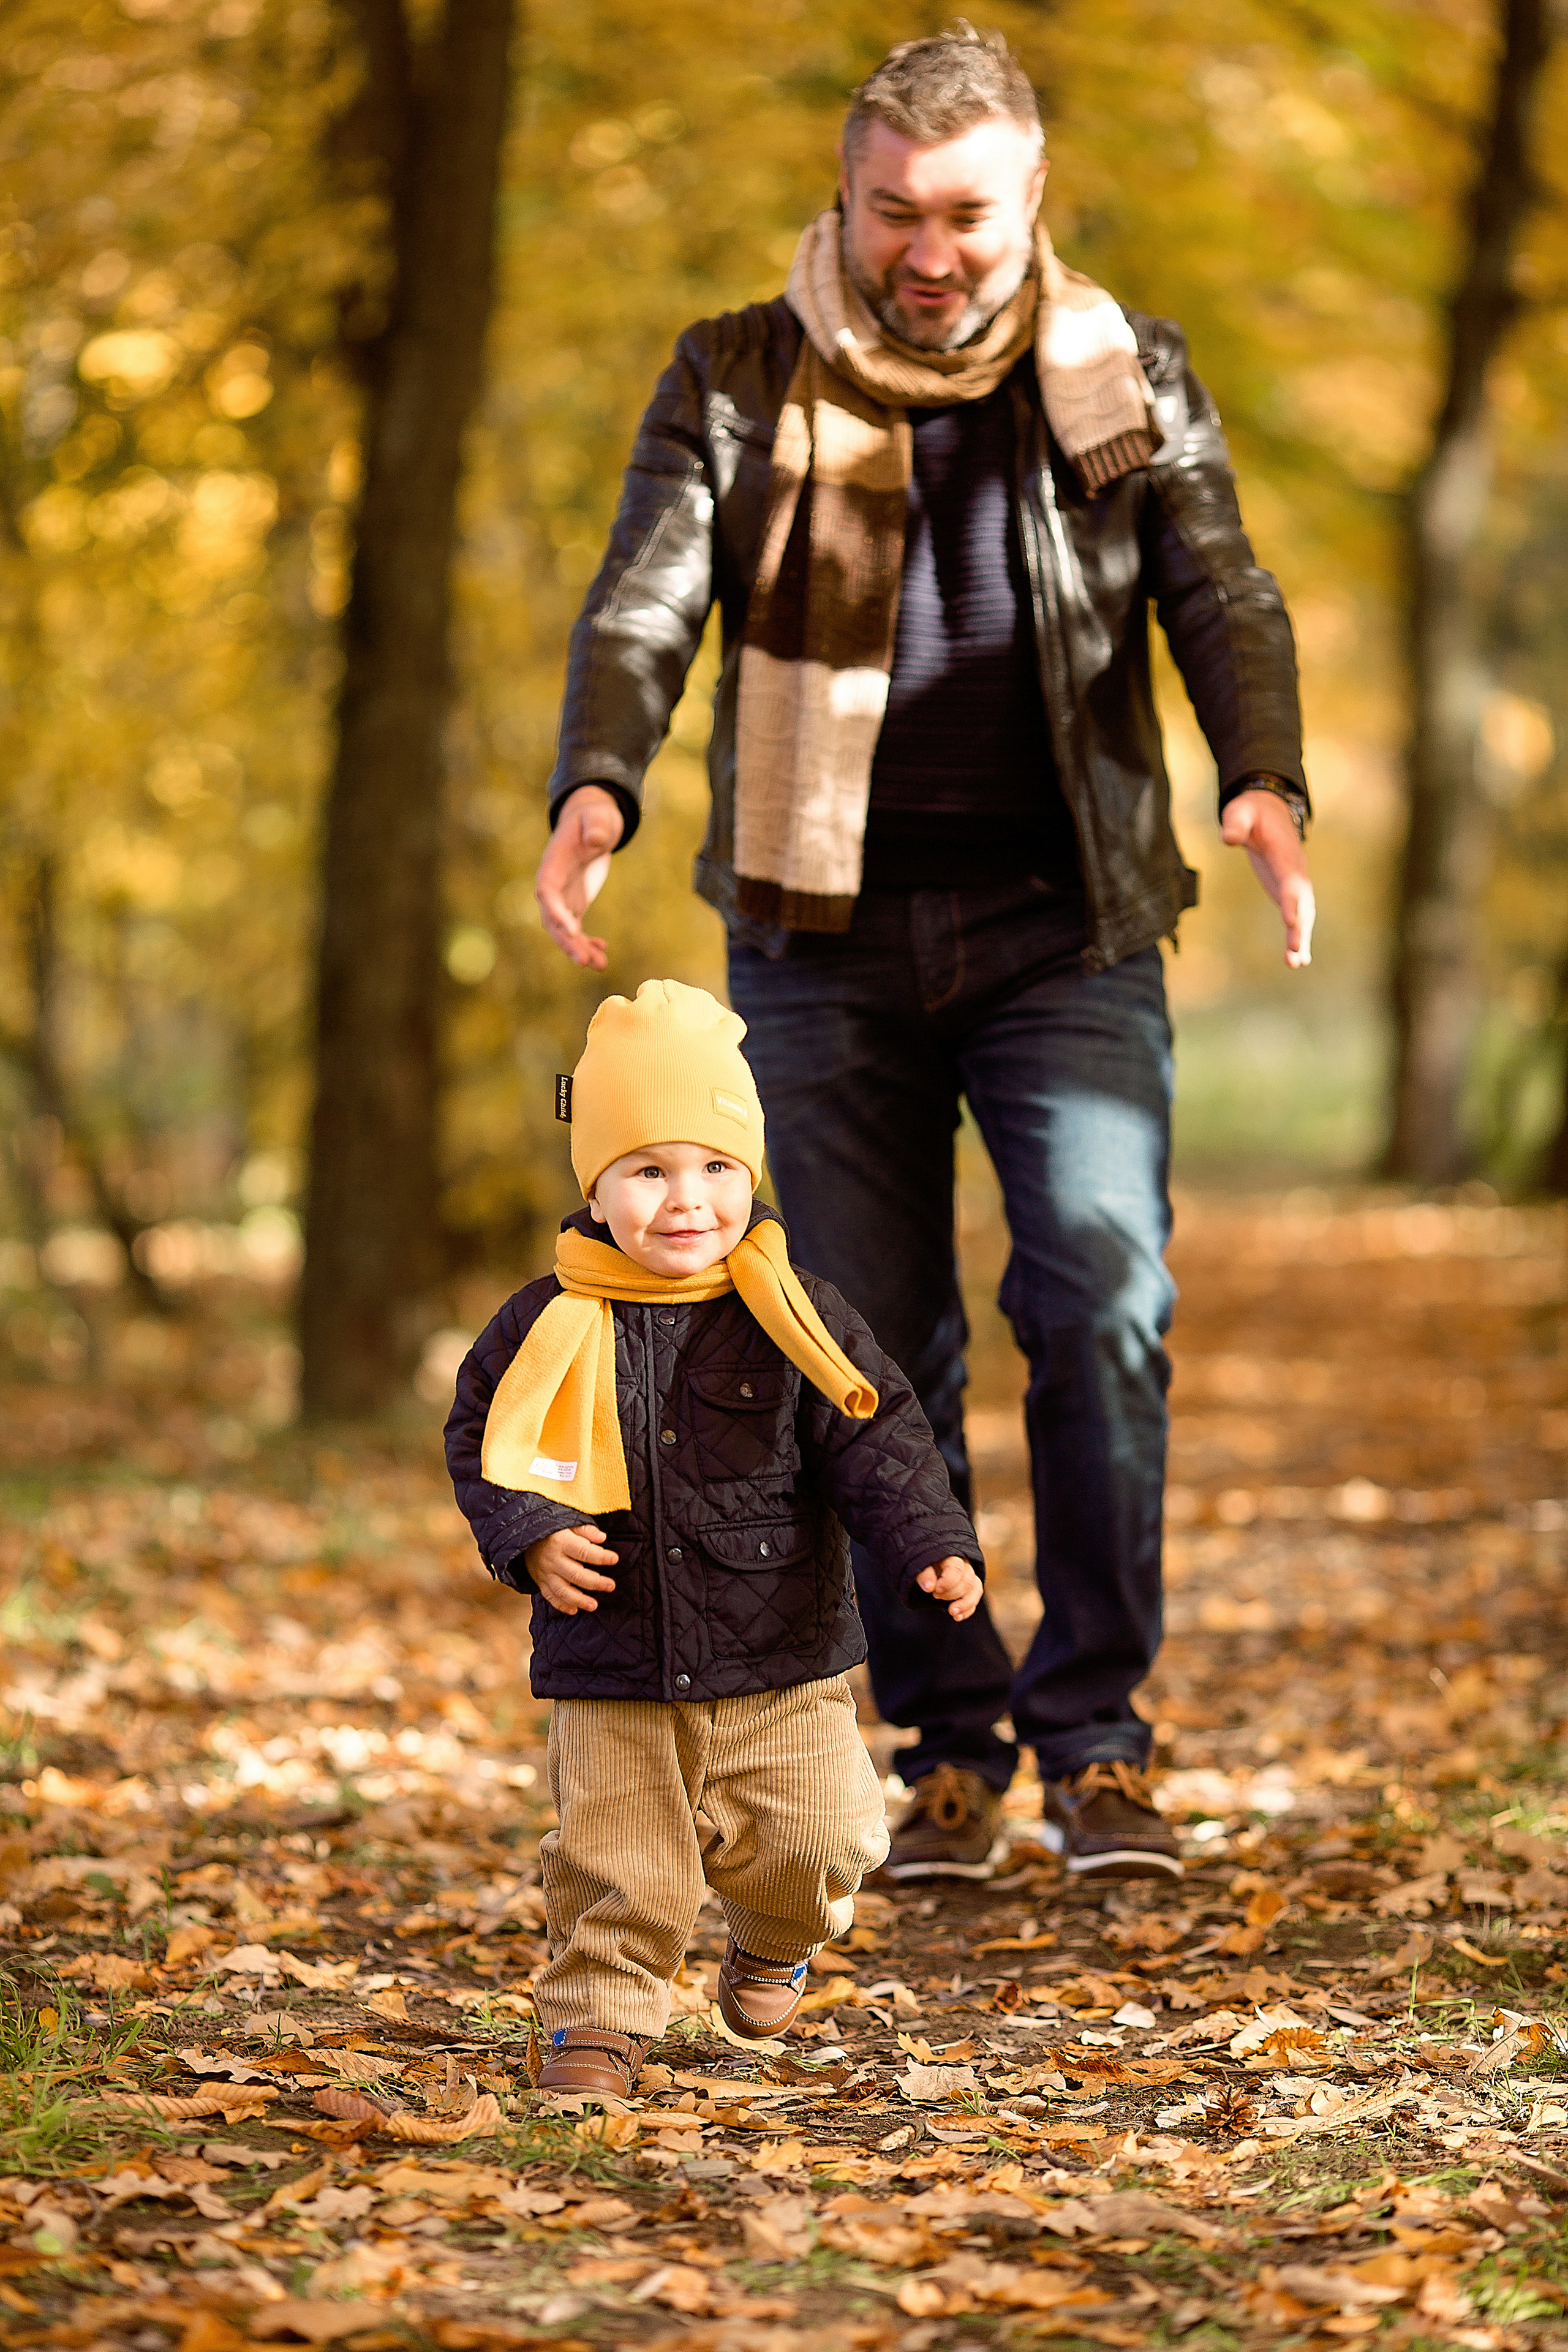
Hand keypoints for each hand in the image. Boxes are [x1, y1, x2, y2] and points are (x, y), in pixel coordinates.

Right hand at [526, 1523, 619, 1613]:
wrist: (526, 1538)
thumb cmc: (554, 1531)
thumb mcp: (569, 1524)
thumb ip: (586, 1531)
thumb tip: (602, 1537)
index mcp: (561, 1542)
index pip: (583, 1551)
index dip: (600, 1556)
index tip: (614, 1559)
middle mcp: (553, 1560)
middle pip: (575, 1574)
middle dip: (595, 1582)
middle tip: (611, 1586)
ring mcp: (546, 1573)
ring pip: (562, 1590)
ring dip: (579, 1599)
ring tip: (594, 1605)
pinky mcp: (541, 1583)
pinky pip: (550, 1597)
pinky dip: (562, 1605)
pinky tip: (574, 1610)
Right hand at [535, 785, 625, 969]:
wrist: (592, 822)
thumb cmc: (594, 817)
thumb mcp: (598, 817)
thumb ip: (595, 826)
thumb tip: (597, 840)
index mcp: (553, 864)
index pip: (547, 892)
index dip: (556, 912)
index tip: (573, 930)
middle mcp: (553, 885)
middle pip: (552, 919)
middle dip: (567, 942)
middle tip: (584, 962)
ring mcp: (562, 896)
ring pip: (564, 930)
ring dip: (579, 949)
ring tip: (600, 966)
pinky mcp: (574, 904)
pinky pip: (576, 929)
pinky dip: (587, 942)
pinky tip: (602, 952)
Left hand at [916, 1555, 982, 1621]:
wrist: (925, 1565)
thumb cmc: (922, 1563)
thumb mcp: (917, 1565)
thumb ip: (923, 1574)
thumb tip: (929, 1587)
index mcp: (950, 1555)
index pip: (957, 1568)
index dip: (947, 1583)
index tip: (934, 1590)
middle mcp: (964, 1564)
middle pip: (967, 1581)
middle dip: (951, 1594)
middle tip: (935, 1596)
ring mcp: (969, 1576)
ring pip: (975, 1590)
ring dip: (964, 1604)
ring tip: (952, 1613)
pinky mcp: (970, 1587)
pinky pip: (975, 1598)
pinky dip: (968, 1609)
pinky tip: (957, 1617)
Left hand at [1220, 787, 1314, 968]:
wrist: (1270, 812)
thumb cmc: (1252, 813)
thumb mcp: (1241, 812)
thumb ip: (1236, 823)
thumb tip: (1228, 838)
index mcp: (1285, 853)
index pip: (1290, 880)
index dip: (1291, 900)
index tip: (1291, 922)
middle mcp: (1296, 871)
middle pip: (1302, 902)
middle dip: (1300, 926)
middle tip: (1295, 951)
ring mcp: (1295, 883)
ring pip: (1303, 913)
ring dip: (1300, 938)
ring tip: (1295, 963)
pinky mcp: (1289, 892)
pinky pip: (1297, 917)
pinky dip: (1297, 937)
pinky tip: (1296, 961)